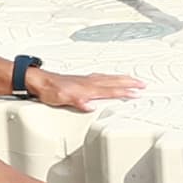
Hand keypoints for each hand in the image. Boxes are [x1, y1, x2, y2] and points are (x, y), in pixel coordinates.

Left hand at [26, 66, 140, 112]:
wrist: (39, 81)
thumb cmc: (49, 90)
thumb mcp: (61, 99)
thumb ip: (77, 101)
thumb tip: (90, 105)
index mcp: (87, 88)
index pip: (110, 90)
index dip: (124, 92)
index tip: (137, 93)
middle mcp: (89, 82)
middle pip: (114, 81)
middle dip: (130, 83)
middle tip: (143, 84)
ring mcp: (86, 80)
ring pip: (109, 78)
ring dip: (122, 79)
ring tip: (133, 80)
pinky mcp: (82, 80)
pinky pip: (102, 77)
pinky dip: (111, 78)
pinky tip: (110, 79)